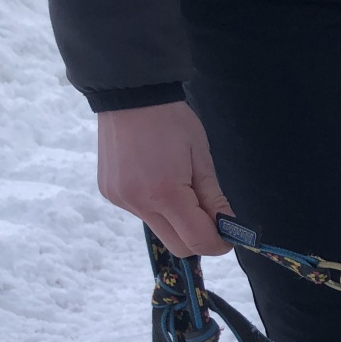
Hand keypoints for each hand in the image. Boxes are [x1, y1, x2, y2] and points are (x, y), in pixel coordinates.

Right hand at [97, 101, 231, 256]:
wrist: (127, 94)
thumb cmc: (171, 120)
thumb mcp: (201, 158)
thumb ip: (214, 199)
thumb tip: (226, 228)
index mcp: (165, 193)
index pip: (198, 242)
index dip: (219, 244)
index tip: (230, 235)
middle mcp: (138, 203)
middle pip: (178, 246)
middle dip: (199, 239)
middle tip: (211, 216)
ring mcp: (120, 200)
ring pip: (160, 231)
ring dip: (178, 223)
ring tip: (181, 188)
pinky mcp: (110, 194)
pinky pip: (143, 216)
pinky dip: (158, 210)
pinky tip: (158, 182)